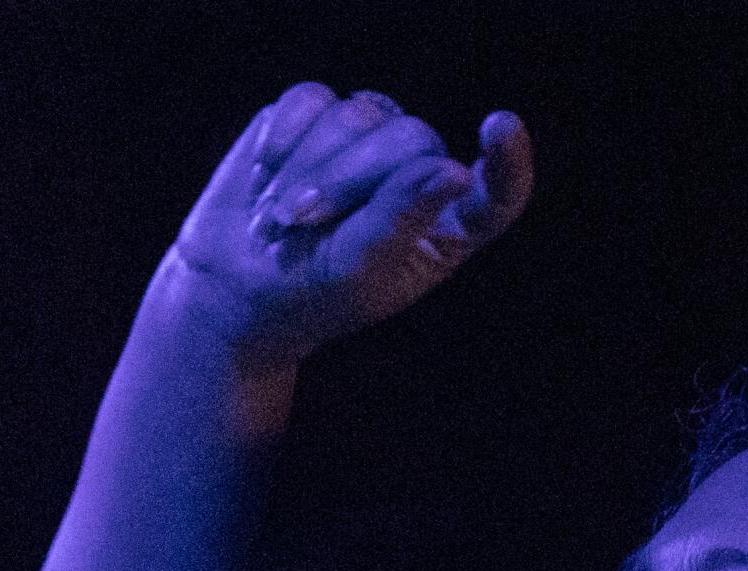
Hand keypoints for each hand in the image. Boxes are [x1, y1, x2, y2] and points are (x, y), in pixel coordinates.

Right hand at [169, 82, 533, 360]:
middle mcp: (419, 171)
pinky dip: (282, 137)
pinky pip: (310, 99)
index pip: (498, 191)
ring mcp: (370, 137)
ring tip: (281, 216)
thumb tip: (456, 169)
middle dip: (347, 178)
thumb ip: (403, 217)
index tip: (501, 127)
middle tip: (300, 220)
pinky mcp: (319, 114)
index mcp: (449, 225)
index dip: (506, 161)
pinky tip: (265, 174)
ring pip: (356, 114)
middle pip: (410, 138)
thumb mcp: (359, 270)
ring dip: (307, 168)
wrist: (240, 283)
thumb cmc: (312, 293)